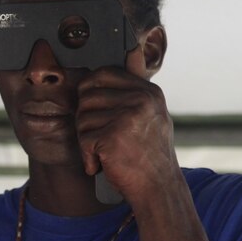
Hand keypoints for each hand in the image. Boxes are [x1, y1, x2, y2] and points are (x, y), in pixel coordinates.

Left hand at [74, 68, 179, 202]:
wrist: (158, 189)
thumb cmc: (150, 156)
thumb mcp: (152, 115)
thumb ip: (137, 89)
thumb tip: (133, 51)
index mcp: (149, 92)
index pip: (104, 73)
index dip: (89, 90)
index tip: (93, 109)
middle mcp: (140, 100)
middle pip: (87, 96)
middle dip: (86, 119)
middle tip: (98, 138)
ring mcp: (127, 117)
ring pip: (82, 119)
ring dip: (87, 141)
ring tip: (105, 153)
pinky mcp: (113, 137)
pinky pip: (83, 140)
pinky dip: (88, 158)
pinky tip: (102, 165)